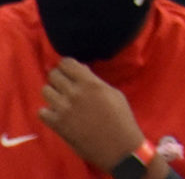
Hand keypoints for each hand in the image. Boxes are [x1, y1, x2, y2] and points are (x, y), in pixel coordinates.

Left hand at [39, 58, 146, 172]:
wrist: (116, 144)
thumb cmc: (120, 117)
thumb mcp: (113, 93)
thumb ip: (94, 82)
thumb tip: (81, 73)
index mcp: (90, 83)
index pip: (67, 63)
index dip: (67, 65)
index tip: (70, 69)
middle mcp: (74, 94)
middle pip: (53, 75)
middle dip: (59, 77)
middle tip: (65, 83)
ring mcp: (63, 109)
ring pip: (45, 91)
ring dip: (52, 92)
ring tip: (61, 98)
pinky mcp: (57, 124)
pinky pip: (41, 111)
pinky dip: (48, 111)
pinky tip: (58, 113)